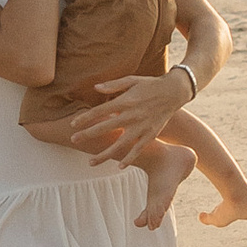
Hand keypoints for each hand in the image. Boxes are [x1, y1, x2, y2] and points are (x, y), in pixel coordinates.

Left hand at [65, 67, 186, 165]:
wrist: (174, 91)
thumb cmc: (150, 84)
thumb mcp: (131, 80)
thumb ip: (113, 85)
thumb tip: (95, 87)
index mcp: (125, 101)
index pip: (99, 111)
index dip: (85, 118)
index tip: (72, 125)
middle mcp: (131, 115)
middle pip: (105, 128)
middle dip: (87, 135)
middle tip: (73, 140)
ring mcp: (141, 127)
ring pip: (119, 145)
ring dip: (104, 154)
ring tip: (90, 162)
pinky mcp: (151, 134)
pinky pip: (138, 150)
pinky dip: (129, 159)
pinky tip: (119, 166)